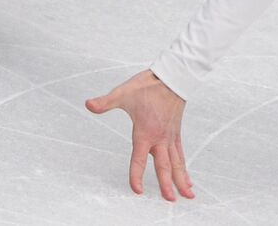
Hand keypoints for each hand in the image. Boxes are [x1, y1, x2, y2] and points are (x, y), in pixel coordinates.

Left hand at [85, 69, 194, 201]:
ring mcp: (170, 136)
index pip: (139, 160)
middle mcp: (160, 138)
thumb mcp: (123, 93)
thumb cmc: (149, 85)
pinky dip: (184, 166)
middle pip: (164, 166)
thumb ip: (106, 102)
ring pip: (177, 163)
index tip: (137, 190)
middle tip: (171, 200)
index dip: (137, 176)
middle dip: (167, 185)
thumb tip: (88, 104)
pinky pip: (181, 153)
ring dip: (182, 179)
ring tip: (188, 194)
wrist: (172, 76)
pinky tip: (187, 176)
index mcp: (146, 133)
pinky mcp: (176, 132)